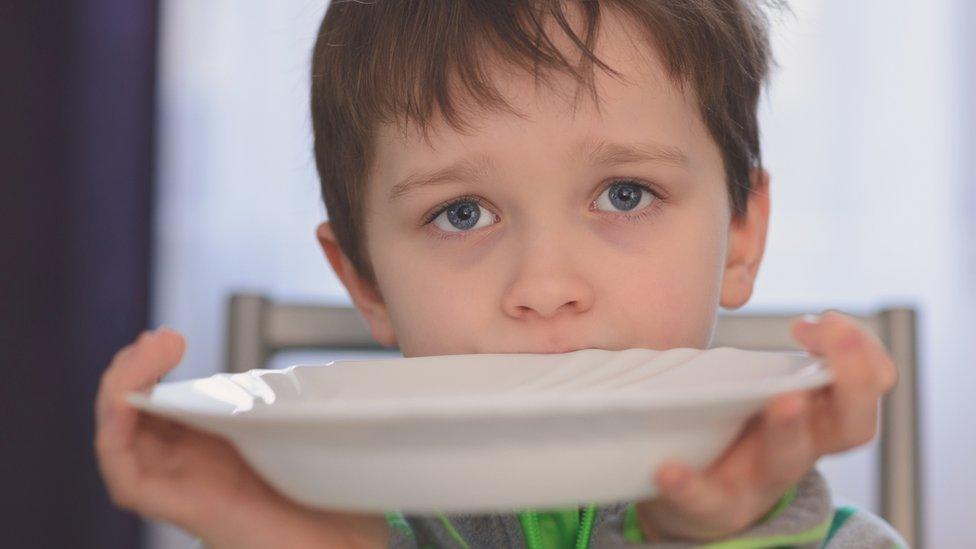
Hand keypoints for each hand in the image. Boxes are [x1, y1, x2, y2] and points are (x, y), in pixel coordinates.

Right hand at [94, 327, 388, 548]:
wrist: (352, 547)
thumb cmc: (340, 500)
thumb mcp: (318, 432)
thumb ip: (304, 403)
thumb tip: (317, 370)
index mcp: (220, 447)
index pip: (166, 405)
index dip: (154, 370)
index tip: (170, 339)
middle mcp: (195, 467)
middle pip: (136, 418)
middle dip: (134, 370)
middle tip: (161, 338)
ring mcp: (187, 488)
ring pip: (123, 441)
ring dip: (122, 391)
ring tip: (145, 355)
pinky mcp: (185, 511)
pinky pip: (128, 478)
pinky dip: (117, 437)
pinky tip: (128, 404)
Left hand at [634, 310, 897, 540]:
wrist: (691, 502)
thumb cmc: (729, 428)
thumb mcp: (752, 384)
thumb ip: (751, 342)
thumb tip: (728, 255)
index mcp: (814, 412)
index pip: (865, 383)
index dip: (859, 351)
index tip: (824, 318)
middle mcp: (799, 447)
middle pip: (849, 424)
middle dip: (849, 380)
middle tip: (828, 336)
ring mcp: (759, 481)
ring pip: (788, 460)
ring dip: (789, 429)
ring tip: (782, 400)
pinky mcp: (713, 507)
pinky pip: (706, 500)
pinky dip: (690, 486)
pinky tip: (668, 470)